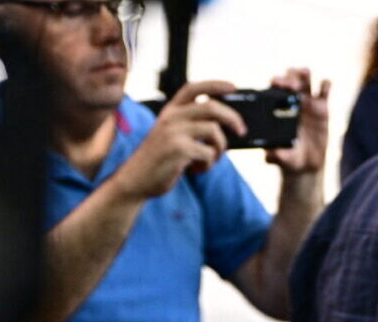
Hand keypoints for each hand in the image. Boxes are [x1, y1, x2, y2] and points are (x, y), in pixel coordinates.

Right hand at [112, 80, 245, 200]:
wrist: (136, 180)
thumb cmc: (160, 161)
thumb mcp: (171, 136)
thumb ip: (191, 126)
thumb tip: (225, 126)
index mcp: (170, 111)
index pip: (193, 88)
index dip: (214, 85)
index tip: (233, 87)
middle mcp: (171, 117)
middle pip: (211, 107)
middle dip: (232, 118)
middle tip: (241, 130)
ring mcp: (173, 132)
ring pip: (214, 131)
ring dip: (220, 148)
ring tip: (210, 159)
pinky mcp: (178, 149)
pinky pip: (209, 153)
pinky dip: (209, 164)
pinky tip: (196, 169)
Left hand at [265, 67, 330, 175]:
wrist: (307, 165)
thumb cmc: (289, 158)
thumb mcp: (281, 158)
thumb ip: (275, 155)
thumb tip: (270, 155)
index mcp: (277, 107)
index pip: (274, 88)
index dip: (276, 82)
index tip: (278, 85)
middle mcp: (292, 100)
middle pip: (289, 78)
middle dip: (290, 76)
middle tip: (292, 85)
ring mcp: (308, 102)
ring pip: (306, 79)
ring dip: (304, 73)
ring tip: (305, 74)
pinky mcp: (323, 107)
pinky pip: (325, 90)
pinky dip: (326, 84)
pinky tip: (325, 86)